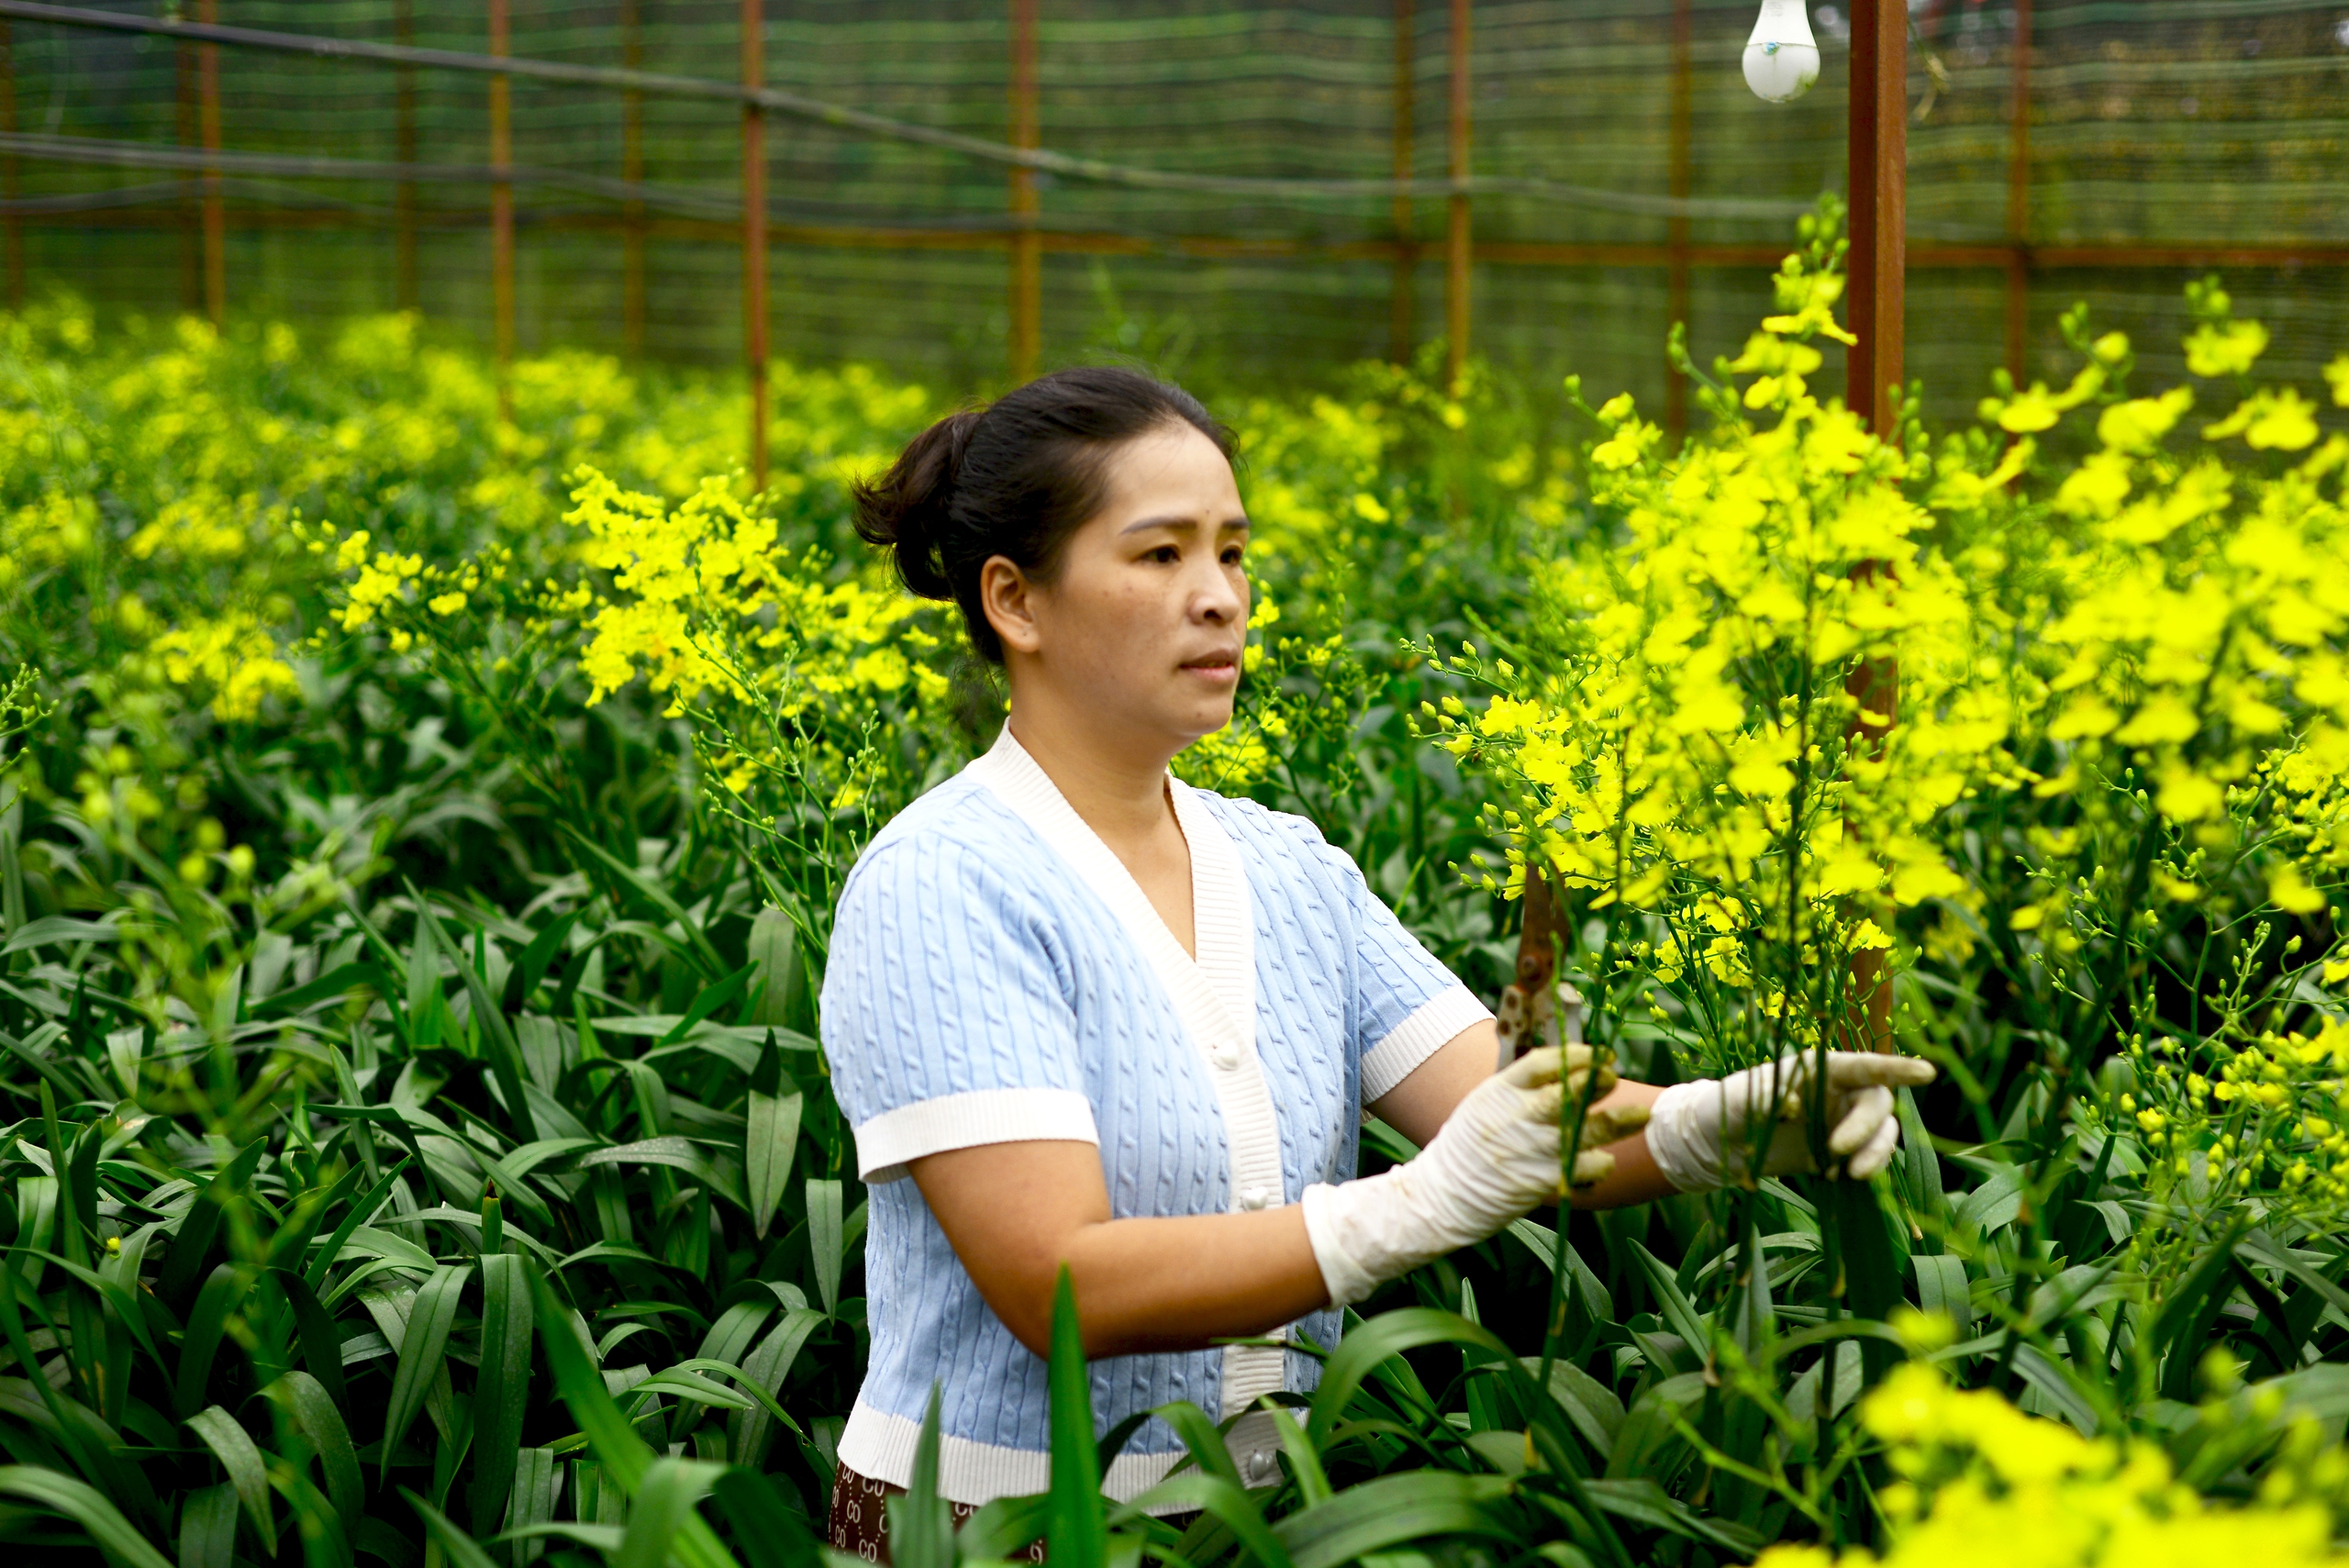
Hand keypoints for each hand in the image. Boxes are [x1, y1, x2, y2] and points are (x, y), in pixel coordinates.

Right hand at [1302, 1046, 1650, 1307]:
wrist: (1440, 1197)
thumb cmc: (1467, 1148)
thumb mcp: (1483, 1106)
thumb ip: (1519, 1090)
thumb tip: (1566, 1069)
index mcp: (1498, 1091)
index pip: (1543, 1062)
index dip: (1576, 1056)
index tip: (1596, 1055)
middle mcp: (1515, 1117)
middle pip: (1569, 1092)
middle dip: (1597, 1083)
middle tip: (1614, 1078)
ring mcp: (1529, 1150)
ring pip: (1585, 1129)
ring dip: (1617, 1120)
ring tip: (1640, 1114)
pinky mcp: (1539, 1181)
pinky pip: (1582, 1166)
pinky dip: (1599, 1163)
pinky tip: (1603, 1160)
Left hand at [1642, 1049, 1935, 1192]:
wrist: (1721, 1143)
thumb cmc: (1728, 1107)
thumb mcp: (1739, 1099)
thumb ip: (1764, 1097)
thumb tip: (1791, 1100)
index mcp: (1818, 1067)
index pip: (1863, 1065)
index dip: (1895, 1068)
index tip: (1927, 1072)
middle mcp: (1838, 1090)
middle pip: (1877, 1103)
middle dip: (1867, 1129)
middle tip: (1837, 1152)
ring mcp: (1843, 1120)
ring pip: (1882, 1133)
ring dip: (1874, 1154)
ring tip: (1843, 1174)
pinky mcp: (1841, 1150)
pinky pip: (1869, 1157)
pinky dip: (1863, 1168)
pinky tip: (1834, 1177)